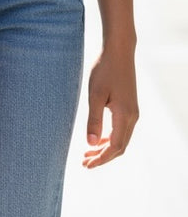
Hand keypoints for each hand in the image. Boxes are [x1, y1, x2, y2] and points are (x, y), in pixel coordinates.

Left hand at [83, 46, 138, 168]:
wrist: (119, 51)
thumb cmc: (104, 70)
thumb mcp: (95, 95)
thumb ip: (94, 119)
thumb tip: (91, 144)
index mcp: (125, 116)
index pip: (114, 147)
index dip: (101, 159)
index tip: (86, 165)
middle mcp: (132, 116)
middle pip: (119, 147)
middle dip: (103, 157)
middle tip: (84, 162)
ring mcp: (133, 111)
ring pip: (121, 139)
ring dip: (106, 148)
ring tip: (88, 153)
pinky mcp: (129, 106)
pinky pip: (122, 129)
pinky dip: (110, 138)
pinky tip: (98, 137)